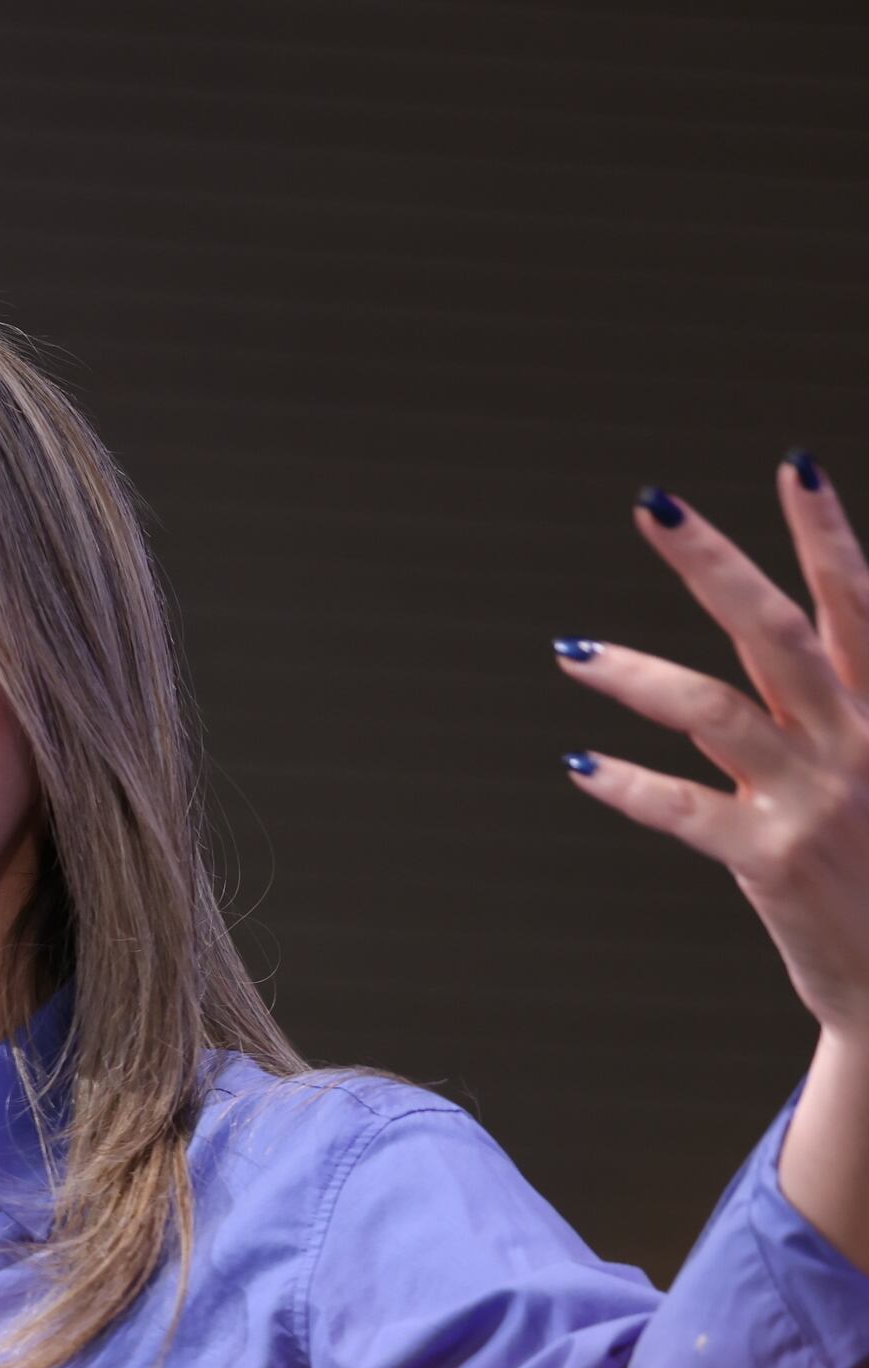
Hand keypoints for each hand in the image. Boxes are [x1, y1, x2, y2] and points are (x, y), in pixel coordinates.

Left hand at [560, 457, 868, 1264]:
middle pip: (776, 629)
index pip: (859, 602)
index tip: (793, 464)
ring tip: (569, 650)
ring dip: (636, 674)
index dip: (828, 532)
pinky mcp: (770, 861)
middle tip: (654, 504)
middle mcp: (859, 740)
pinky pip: (682, 810)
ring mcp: (815, 799)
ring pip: (714, 709)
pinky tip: (578, 768)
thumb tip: (761, 678)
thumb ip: (825, 716)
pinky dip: (626, 786)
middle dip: (715, 562)